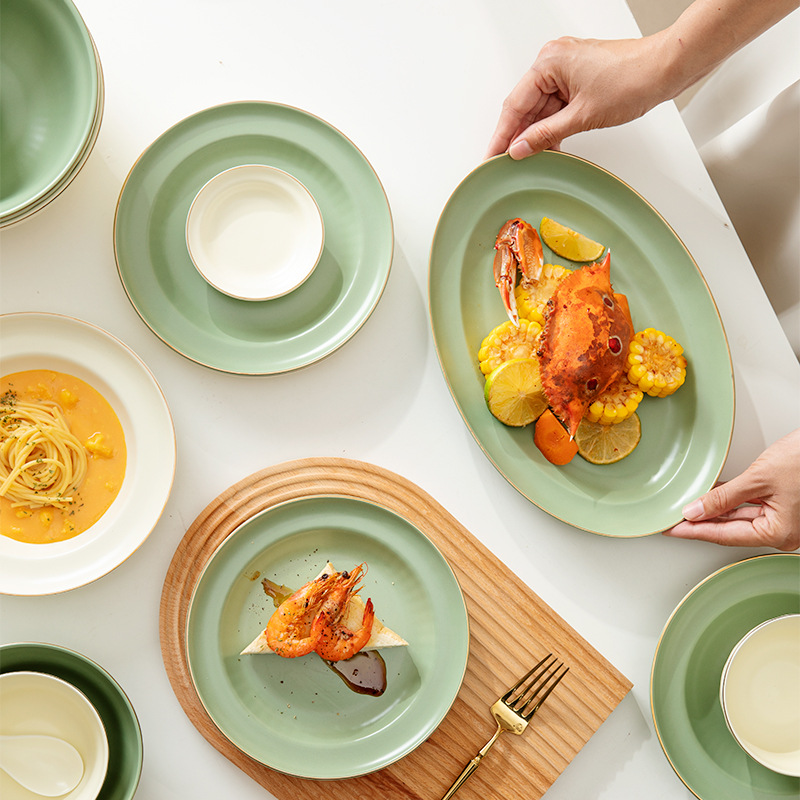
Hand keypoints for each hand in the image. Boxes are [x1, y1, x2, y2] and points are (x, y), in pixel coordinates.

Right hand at [485, 35, 674, 158]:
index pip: (515, 106)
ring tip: (527, 160)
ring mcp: (566, 70)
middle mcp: (553, 61)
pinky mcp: (578, 79)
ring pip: (540, 109)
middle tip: (504, 164)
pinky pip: (555, 106)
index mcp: (548, 62)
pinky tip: (547, 147)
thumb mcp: (581, 116)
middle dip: (517, 137)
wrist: (665, 68)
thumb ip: (545, 134)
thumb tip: (520, 148)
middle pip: (525, 107)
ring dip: (536, 134)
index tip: (491, 157)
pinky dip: (551, 127)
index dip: (502, 136)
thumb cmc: (632, 78)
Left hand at [664, 429, 799, 550]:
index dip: (694, 532)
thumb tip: (695, 511)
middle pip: (731, 529)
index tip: (671, 530)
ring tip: (686, 507)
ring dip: (714, 512)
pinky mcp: (785, 505)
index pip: (725, 535)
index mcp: (779, 532)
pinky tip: (711, 497)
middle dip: (701, 523)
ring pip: (740, 518)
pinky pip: (751, 508)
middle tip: (672, 519)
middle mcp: (784, 532)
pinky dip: (730, 503)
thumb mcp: (758, 478)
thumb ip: (724, 498)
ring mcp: (785, 519)